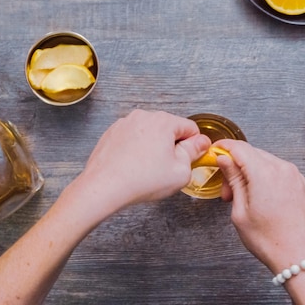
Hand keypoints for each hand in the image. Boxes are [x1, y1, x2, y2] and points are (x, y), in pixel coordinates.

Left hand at [79, 109, 210, 207]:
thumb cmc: (141, 180)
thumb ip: (194, 153)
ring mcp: (125, 123)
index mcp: (163, 121)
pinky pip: (132, 139)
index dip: (193, 145)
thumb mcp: (180, 171)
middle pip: (168, 129)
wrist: (104, 187)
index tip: (189, 159)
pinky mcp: (111, 133)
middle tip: (166, 168)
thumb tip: (200, 142)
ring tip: (147, 170)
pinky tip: (133, 167)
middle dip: (172, 146)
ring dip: (153, 147)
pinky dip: (136, 150)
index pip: (190, 127)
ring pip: (149, 134)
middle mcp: (143, 116)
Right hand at [214, 139, 304, 303]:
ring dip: (249, 173)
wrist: (304, 258)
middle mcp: (282, 169)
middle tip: (227, 190)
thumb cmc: (273, 241)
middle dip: (235, 166)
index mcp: (265, 172)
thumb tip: (225, 160)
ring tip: (242, 198)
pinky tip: (258, 198)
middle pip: (252, 153)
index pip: (239, 147)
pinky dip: (264, 177)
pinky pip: (277, 171)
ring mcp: (294, 176)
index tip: (214, 153)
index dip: (223, 148)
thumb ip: (233, 180)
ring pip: (264, 161)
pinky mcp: (301, 184)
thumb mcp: (241, 212)